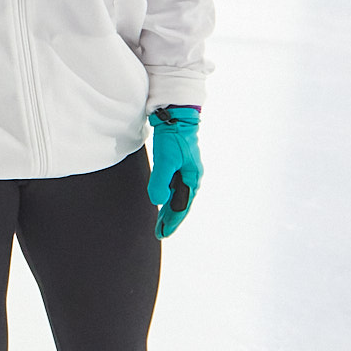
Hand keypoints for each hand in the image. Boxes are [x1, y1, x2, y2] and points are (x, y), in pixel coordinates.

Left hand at [147, 107, 202, 239]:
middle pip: (180, 204)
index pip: (182, 207)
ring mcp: (185, 171)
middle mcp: (191, 177)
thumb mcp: (165, 161)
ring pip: (177, 197)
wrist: (176, 116)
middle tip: (160, 233)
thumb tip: (158, 202)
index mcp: (192, 179)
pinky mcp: (178, 165)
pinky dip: (168, 198)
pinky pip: (174, 188)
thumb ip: (160, 182)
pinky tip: (162, 202)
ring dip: (169, 210)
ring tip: (160, 223)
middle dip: (170, 220)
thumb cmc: (173, 139)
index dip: (172, 222)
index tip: (163, 234)